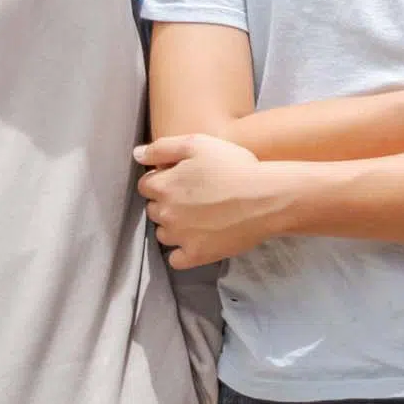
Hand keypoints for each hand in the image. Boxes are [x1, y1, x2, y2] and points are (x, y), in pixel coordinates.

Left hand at [136, 133, 291, 267]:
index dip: (162, 179)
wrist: (266, 198)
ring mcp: (180, 237)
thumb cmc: (234, 166)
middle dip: (167, 203)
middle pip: (154, 210)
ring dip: (174, 226)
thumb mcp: (198, 143)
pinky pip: (176, 259)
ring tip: (198, 217)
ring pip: (163, 234)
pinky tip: (197, 240)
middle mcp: (166, 213)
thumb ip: (162, 147)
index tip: (182, 178)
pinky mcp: (196, 255)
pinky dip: (182, 251)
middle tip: (194, 196)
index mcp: (163, 186)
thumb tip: (136, 154)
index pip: (146, 185)